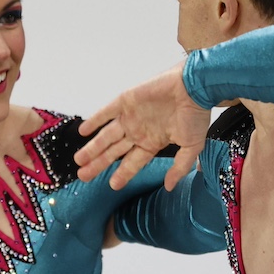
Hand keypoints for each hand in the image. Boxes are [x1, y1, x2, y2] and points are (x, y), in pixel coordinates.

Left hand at [74, 62, 210, 190]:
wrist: (194, 87)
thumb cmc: (195, 114)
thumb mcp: (192, 146)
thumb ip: (179, 167)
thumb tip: (169, 186)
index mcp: (153, 142)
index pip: (133, 163)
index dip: (123, 174)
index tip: (113, 186)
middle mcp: (138, 131)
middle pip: (114, 152)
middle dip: (99, 164)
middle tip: (84, 176)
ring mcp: (130, 117)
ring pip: (106, 136)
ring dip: (92, 148)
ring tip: (78, 161)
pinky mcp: (125, 101)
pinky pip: (105, 113)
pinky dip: (94, 121)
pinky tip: (82, 131)